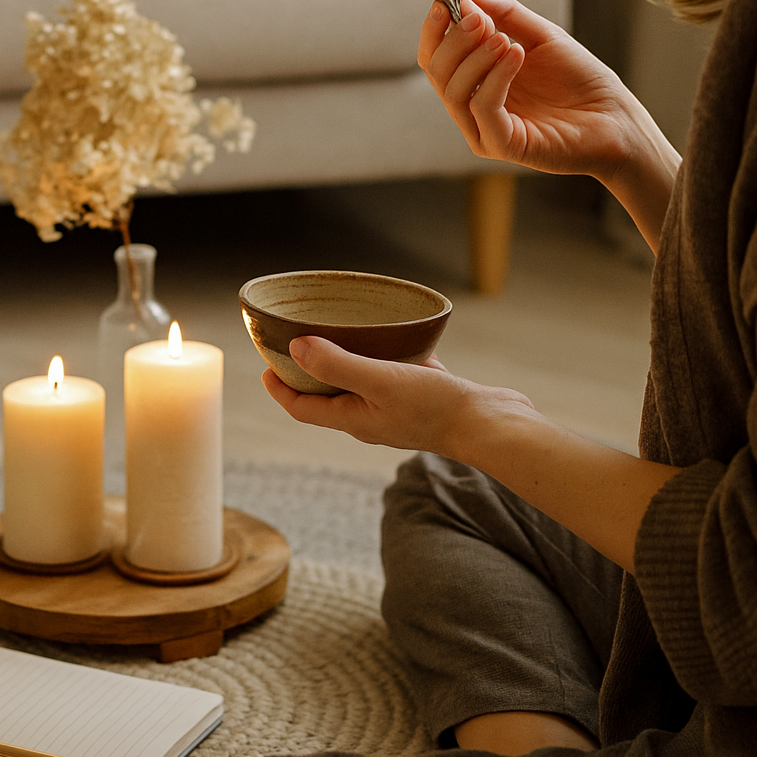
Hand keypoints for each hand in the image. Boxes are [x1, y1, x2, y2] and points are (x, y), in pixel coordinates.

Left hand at [261, 335, 537, 460]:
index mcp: (354, 419)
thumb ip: (337, 365)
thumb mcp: (380, 381)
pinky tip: (393, 332)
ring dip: (345, 361)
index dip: (279, 390)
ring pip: (361, 383)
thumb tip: (294, 347)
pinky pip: (395, 373)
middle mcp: (372, 417)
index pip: (303, 408)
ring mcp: (398, 408)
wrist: (492, 425)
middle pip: (328, 396)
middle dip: (307, 373)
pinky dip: (385, 354)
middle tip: (293, 343)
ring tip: (338, 332)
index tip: (264, 367)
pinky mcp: (423, 396)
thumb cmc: (436, 409)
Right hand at [418, 0, 641, 180]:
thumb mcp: (540, 35)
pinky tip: (517, 54)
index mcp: (478, 83)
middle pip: (438, 74)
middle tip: (478, 19)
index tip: (444, 4)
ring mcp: (486, 130)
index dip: (434, 32)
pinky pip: (483, 108)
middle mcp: (474, 108)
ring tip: (503, 37)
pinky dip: (495, 77)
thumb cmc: (580, 80)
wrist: (615, 116)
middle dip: (454, 41)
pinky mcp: (504, 146)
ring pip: (454, 92)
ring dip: (474, 58)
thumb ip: (505, 15)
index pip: (437, 60)